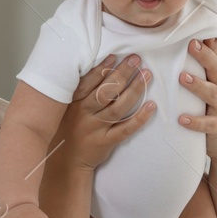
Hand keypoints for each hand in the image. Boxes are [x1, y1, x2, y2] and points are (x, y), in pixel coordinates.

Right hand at [56, 53, 157, 171]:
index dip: (102, 69)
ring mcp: (95, 128)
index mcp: (73, 103)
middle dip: (122, 73)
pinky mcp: (106, 142)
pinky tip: (151, 106)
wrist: (65, 161)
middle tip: (136, 60)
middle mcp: (84, 114)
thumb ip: (78, 93)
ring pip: (118, 107)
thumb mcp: (66, 109)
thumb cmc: (67, 130)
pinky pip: (126, 129)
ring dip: (134, 90)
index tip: (115, 56)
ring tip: (146, 75)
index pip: (88, 82)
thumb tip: (97, 68)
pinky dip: (140, 118)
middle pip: (106, 91)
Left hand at [178, 38, 216, 167]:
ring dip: (197, 85)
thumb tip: (197, 44)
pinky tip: (181, 119)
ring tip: (182, 77)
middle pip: (215, 70)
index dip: (208, 44)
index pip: (214, 58)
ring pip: (211, 94)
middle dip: (204, 56)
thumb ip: (205, 71)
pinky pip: (206, 124)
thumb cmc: (214, 111)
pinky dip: (194, 122)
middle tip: (191, 44)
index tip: (197, 30)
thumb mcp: (212, 89)